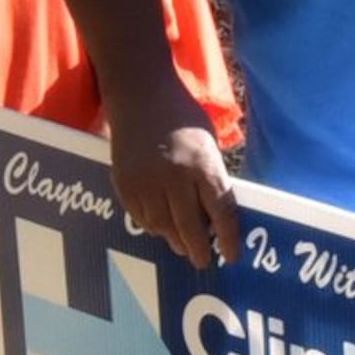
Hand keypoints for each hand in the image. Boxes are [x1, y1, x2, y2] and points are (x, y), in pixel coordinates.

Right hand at [104, 97, 239, 268]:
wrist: (139, 94)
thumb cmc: (181, 117)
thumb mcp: (208, 144)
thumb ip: (211, 179)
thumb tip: (214, 219)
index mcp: (202, 164)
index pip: (220, 212)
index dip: (227, 238)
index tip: (231, 256)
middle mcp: (173, 176)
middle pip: (189, 227)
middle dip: (199, 249)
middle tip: (203, 261)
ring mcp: (145, 181)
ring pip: (162, 227)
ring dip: (175, 239)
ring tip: (183, 244)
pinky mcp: (123, 184)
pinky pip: (140, 217)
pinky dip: (153, 225)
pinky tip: (161, 225)